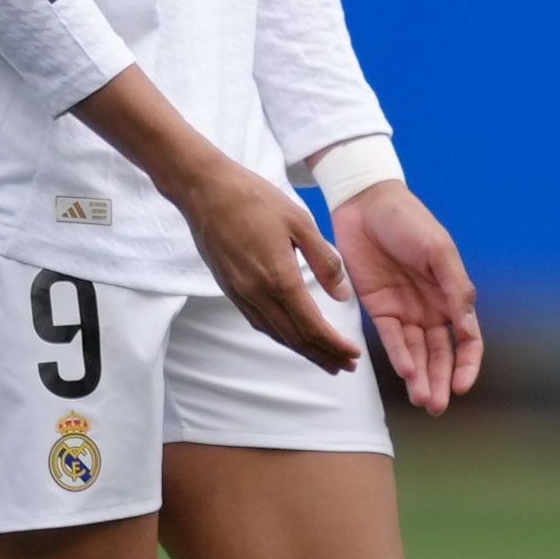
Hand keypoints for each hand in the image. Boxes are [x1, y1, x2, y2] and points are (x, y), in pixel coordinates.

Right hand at [168, 152, 356, 373]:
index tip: (353, 356)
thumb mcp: (300, 222)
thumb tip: (342, 295)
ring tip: (325, 360)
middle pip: (295, 338)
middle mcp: (258, 294)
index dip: (334, 346)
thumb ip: (324, 260)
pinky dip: (281, 335)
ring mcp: (241, 294)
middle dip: (323, 356)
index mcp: (279, 278)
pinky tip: (292, 337)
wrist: (205, 190)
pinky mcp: (230, 289)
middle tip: (346, 368)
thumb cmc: (254, 199)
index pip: (312, 326)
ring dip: (302, 351)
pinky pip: (259, 322)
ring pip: (276, 334)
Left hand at [330, 179, 482, 411]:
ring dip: (420, 378)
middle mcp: (431, 309)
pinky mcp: (379, 309)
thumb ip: (454, 288)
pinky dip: (399, 357)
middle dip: (441, 382)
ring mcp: (405, 311)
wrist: (366, 204)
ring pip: (416, 354)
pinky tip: (406, 374)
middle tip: (437, 407)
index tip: (462, 386)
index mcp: (453, 295)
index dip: (468, 365)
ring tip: (423, 401)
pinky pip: (392, 339)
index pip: (467, 340)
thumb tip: (467, 326)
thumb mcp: (438, 250)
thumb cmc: (409, 222)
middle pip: (440, 355)